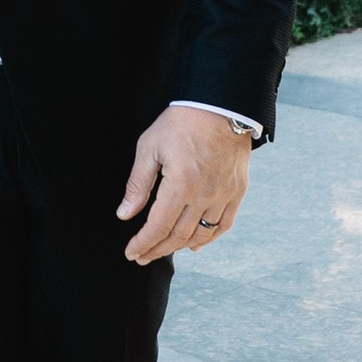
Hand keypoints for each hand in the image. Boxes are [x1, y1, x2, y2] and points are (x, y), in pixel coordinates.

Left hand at [118, 105, 255, 264]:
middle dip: (157, 250)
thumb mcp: (149, 148)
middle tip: (143, 257)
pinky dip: (209, 238)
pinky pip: (223, 224)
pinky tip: (196, 244)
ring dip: (180, 246)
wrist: (221, 105)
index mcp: (180, 185)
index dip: (143, 243)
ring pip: (201, 234)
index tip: (131, 253)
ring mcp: (224, 195)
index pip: (158, 226)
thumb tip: (125, 214)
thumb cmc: (181, 123)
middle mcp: (205, 195)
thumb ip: (138, 185)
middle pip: (178, 235)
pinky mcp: (237, 191)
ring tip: (164, 249)